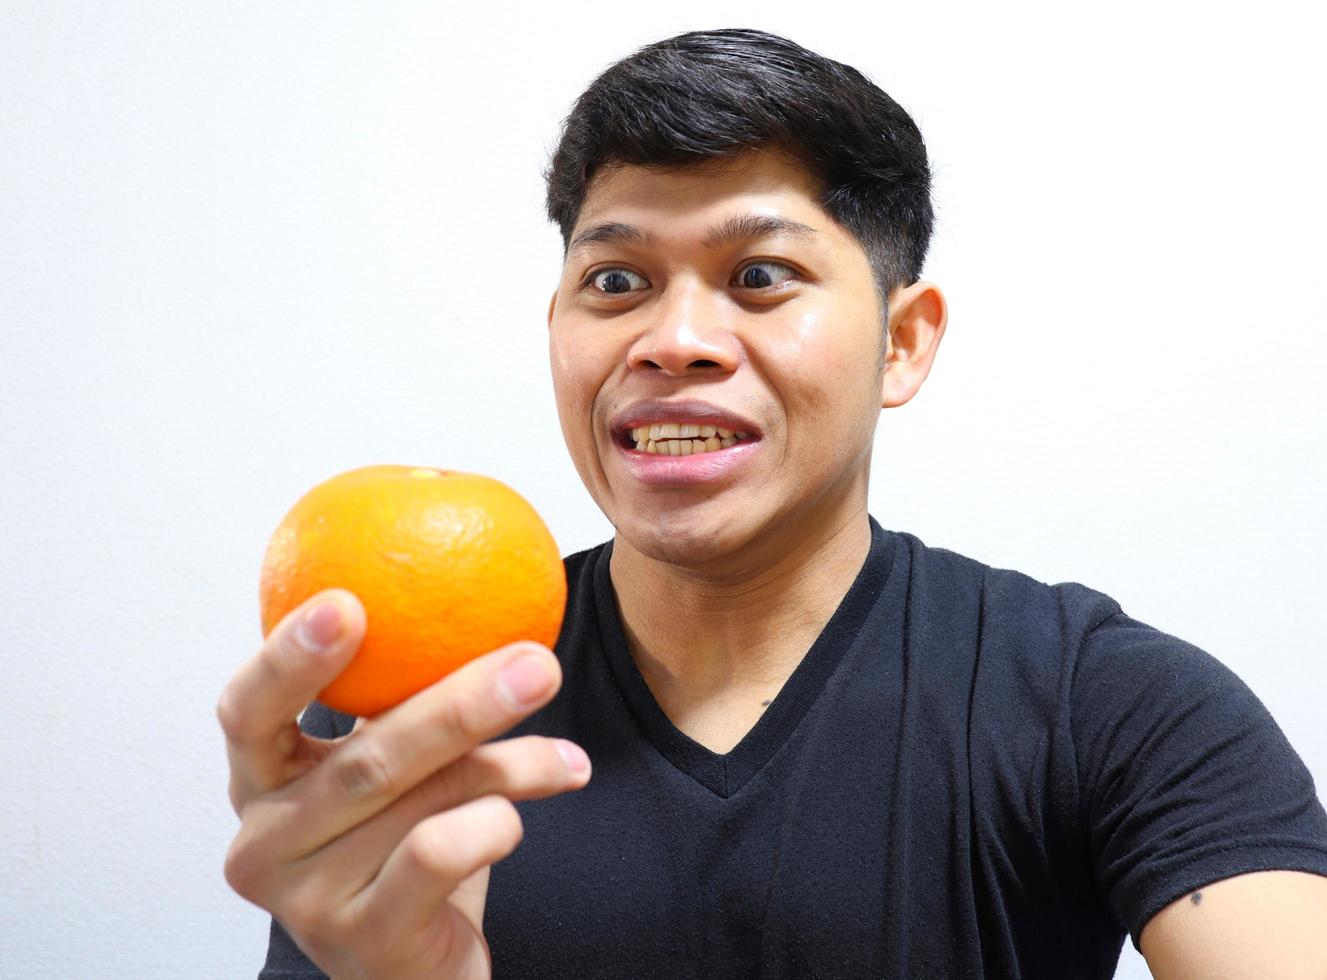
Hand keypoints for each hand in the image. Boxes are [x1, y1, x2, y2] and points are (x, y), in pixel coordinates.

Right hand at [218, 589, 590, 978]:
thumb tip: (477, 591)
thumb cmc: (403, 841)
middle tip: (536, 662)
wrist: (415, 961)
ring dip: (511, 766)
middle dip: (464, 702)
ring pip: (421, 801)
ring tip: (566, 756)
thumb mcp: (390, 767)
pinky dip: (496, 824)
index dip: (290, 656)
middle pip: (367, 756)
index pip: (247, 711)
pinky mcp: (363, 939)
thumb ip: (399, 697)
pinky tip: (519, 820)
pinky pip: (442, 853)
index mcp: (259, 779)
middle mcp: (263, 841)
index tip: (348, 602)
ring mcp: (306, 899)